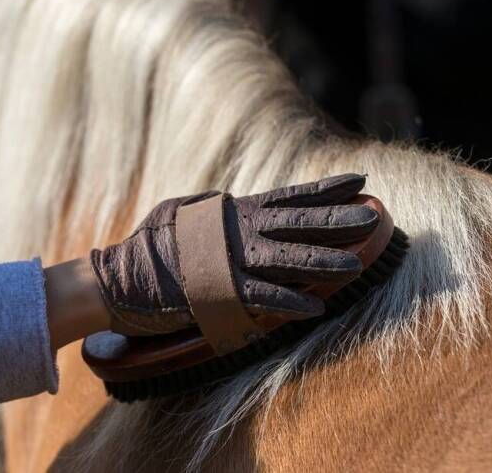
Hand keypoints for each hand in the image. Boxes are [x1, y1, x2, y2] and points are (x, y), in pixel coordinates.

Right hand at [89, 173, 377, 335]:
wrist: (118, 279)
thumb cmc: (151, 248)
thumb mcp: (184, 214)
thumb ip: (214, 208)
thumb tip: (231, 199)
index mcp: (234, 211)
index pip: (288, 196)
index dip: (325, 189)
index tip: (360, 181)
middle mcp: (237, 230)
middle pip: (297, 222)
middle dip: (337, 219)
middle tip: (374, 216)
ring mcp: (228, 260)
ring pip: (286, 258)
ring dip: (323, 262)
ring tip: (358, 264)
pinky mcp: (217, 291)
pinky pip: (260, 297)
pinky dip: (287, 302)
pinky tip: (316, 309)